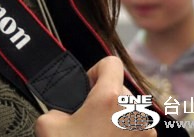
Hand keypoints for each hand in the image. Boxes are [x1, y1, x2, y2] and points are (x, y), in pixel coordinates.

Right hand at [34, 56, 155, 136]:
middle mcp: (133, 113)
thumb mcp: (48, 125)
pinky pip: (136, 131)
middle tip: (88, 119)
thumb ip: (59, 107)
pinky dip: (123, 135)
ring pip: (130, 112)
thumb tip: (66, 112)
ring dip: (116, 119)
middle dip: (104, 99)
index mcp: (109, 98)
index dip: (94, 71)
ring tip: (98, 136)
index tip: (85, 89)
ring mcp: (146, 134)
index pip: (111, 63)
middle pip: (120, 89)